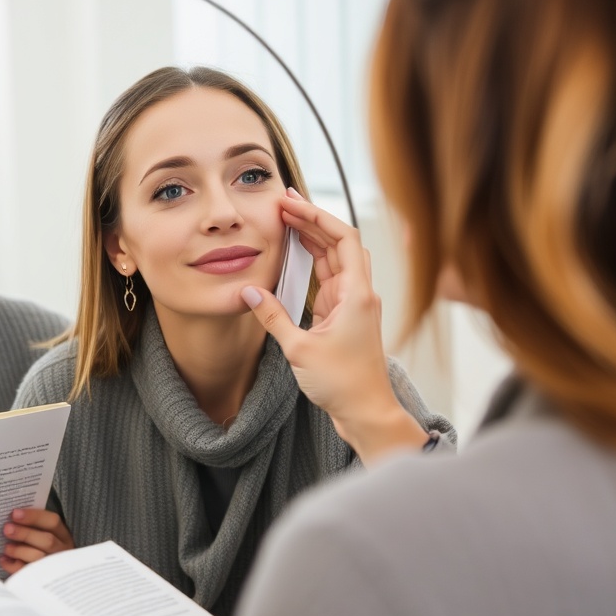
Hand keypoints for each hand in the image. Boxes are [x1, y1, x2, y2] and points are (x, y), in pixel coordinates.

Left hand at [0, 508, 73, 574]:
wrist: (50, 580)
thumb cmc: (40, 547)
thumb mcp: (44, 535)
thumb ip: (33, 527)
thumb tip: (12, 516)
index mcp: (63, 535)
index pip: (52, 521)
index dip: (33, 516)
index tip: (15, 513)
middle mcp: (62, 550)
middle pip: (47, 540)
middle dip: (25, 533)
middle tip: (7, 529)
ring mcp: (53, 567)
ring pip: (39, 557)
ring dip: (20, 550)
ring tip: (6, 547)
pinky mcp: (42, 580)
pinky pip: (28, 573)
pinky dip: (13, 566)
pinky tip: (3, 560)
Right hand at [242, 188, 425, 463]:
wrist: (366, 412)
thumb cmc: (344, 384)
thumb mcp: (300, 350)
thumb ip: (273, 317)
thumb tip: (250, 292)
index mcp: (357, 294)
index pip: (343, 237)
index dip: (317, 216)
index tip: (291, 203)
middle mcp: (359, 293)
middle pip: (339, 242)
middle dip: (312, 220)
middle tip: (283, 204)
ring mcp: (353, 304)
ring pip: (334, 259)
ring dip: (312, 239)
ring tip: (286, 220)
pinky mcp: (345, 316)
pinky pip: (328, 279)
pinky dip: (312, 263)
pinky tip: (294, 255)